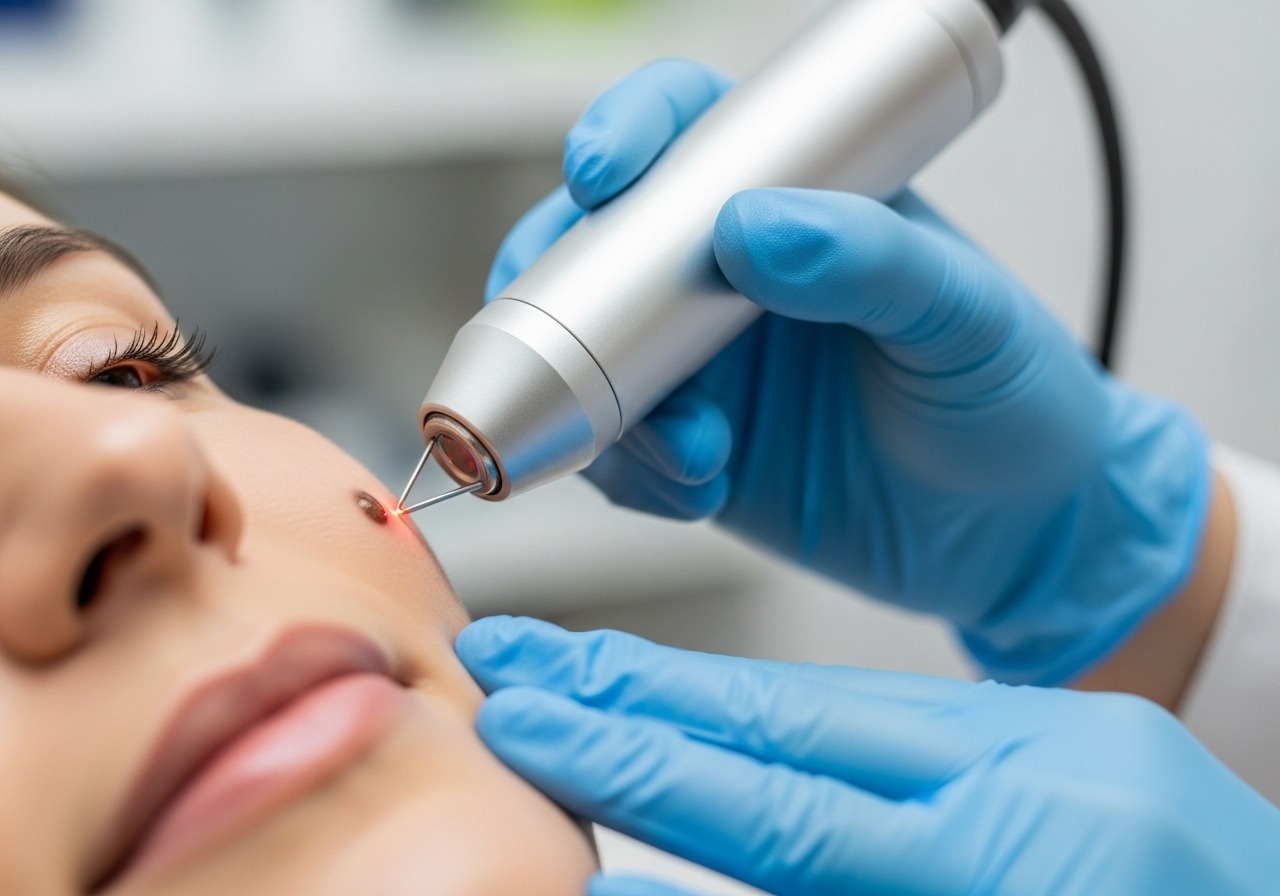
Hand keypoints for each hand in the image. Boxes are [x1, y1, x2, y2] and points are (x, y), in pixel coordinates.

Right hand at [458, 616, 1279, 895]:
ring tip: (590, 671)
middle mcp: (1050, 785)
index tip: (533, 725)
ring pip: (842, 700)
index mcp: (1017, 874)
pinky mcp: (1091, 733)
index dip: (639, 762)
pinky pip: (909, 712)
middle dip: (640, 690)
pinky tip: (719, 703)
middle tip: (525, 661)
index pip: (779, 806)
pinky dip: (799, 711)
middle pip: (793, 723)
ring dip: (700, 690)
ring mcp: (1079, 746)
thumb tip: (630, 888)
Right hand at [488, 59, 1209, 684]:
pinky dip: (633, 474)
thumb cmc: (1014, 401)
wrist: (1018, 539)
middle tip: (588, 349)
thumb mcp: (968, 317)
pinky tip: (699, 489)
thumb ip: (873, 262)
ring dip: (610, 407)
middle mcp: (729, 277)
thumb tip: (757, 228)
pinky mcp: (691, 450)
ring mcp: (702, 367)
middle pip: (595, 248)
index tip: (603, 175)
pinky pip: (616, 453)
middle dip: (564, 295)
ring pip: (586, 360)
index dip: (627, 135)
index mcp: (798, 202)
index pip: (690, 135)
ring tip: (698, 452)